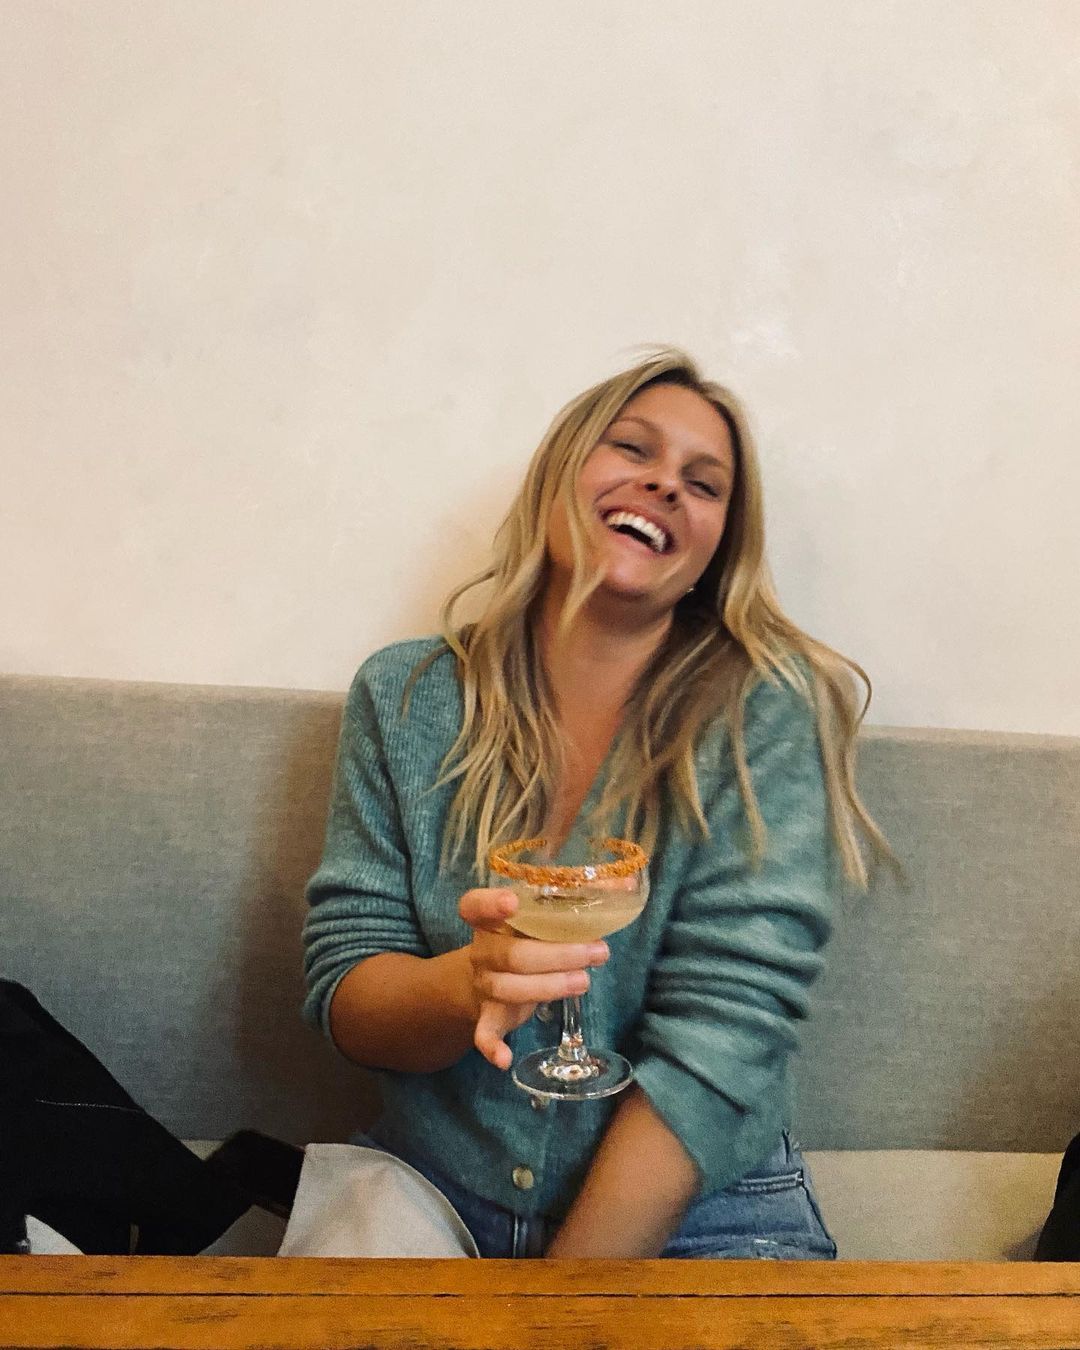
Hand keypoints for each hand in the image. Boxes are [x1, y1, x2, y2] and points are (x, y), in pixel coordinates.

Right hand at [458, 887, 608, 1070]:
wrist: (495, 974)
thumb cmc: (528, 938)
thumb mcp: (544, 917)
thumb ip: (579, 901)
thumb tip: (629, 882)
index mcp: (490, 918)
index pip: (475, 905)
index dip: (490, 903)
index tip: (513, 902)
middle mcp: (482, 949)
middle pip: (512, 955)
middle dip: (558, 955)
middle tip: (597, 953)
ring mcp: (484, 983)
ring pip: (509, 988)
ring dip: (549, 987)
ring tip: (585, 982)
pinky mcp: (489, 1014)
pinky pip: (485, 1032)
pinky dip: (491, 1046)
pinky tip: (504, 1060)